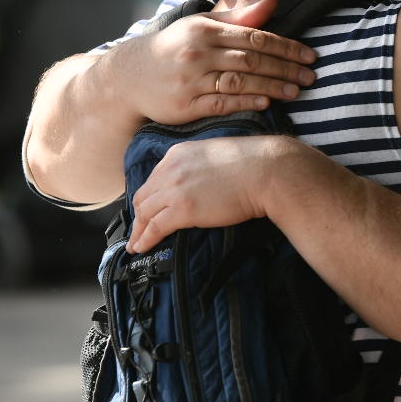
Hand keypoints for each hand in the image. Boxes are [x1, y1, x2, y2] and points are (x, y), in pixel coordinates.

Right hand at [121, 0, 316, 123]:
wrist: (129, 76)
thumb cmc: (174, 47)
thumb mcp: (201, 25)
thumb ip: (239, 17)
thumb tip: (275, 0)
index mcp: (205, 29)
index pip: (254, 37)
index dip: (286, 47)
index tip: (309, 55)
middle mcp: (198, 52)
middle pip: (251, 60)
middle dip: (286, 68)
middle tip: (312, 76)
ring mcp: (190, 80)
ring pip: (239, 82)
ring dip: (272, 86)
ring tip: (297, 91)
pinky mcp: (184, 105)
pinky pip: (221, 104)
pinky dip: (245, 102)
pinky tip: (266, 103)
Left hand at [128, 134, 310, 251]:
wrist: (265, 171)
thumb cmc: (252, 164)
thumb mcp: (216, 155)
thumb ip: (199, 166)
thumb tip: (199, 184)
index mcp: (179, 153)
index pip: (154, 178)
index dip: (148, 197)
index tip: (147, 209)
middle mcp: (171, 168)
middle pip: (143, 195)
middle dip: (138, 215)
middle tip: (137, 230)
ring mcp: (175, 188)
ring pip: (145, 212)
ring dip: (138, 231)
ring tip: (136, 244)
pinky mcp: (183, 209)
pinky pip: (155, 227)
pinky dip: (145, 239)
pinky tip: (142, 247)